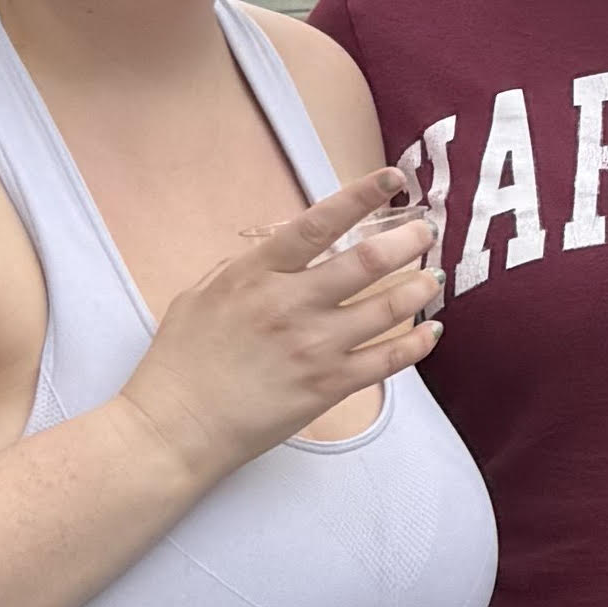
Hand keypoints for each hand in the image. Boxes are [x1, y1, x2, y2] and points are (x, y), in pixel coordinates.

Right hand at [126, 175, 445, 484]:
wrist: (174, 428)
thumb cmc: (179, 362)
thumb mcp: (200, 296)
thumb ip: (244, 269)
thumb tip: (280, 250)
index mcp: (258, 274)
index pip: (319, 223)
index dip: (361, 196)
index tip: (393, 179)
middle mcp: (291, 304)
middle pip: (366, 261)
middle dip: (407, 241)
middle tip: (426, 232)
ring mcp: (314, 346)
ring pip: (387, 308)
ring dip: (419, 288)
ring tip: (433, 277)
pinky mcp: (328, 386)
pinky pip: (388, 360)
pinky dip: (417, 344)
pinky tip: (432, 331)